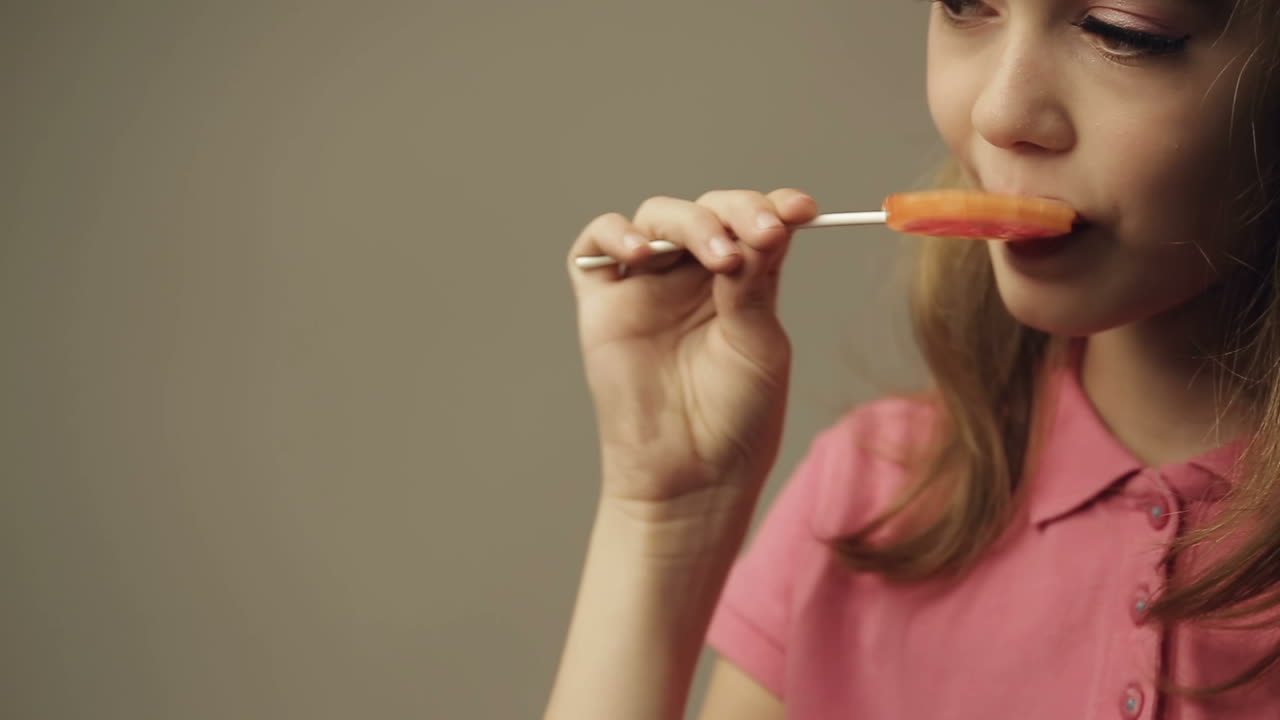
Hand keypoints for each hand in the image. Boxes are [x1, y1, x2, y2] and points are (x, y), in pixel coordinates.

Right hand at [566, 188, 818, 507]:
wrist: (692, 476)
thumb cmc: (736, 418)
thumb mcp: (759, 345)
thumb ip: (755, 286)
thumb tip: (762, 228)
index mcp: (742, 280)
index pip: (754, 222)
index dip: (775, 206)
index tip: (802, 209)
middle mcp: (693, 276)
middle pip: (708, 211)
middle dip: (737, 212)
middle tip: (762, 235)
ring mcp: (646, 285)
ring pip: (658, 218)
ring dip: (691, 223)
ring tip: (720, 257)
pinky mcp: (603, 303)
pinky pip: (594, 245)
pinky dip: (615, 234)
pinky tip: (644, 253)